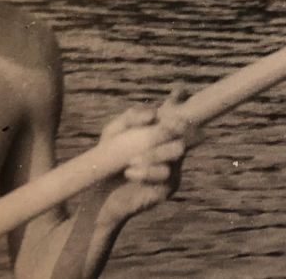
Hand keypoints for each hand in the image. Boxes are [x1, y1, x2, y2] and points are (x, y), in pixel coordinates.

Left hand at [95, 87, 191, 225]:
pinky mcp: (170, 186)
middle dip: (168, 129)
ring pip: (177, 150)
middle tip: (155, 132)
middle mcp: (170, 144)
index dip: (180, 98)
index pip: (175, 109)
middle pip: (185, 128)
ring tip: (131, 160)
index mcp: (158, 128)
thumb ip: (132, 117)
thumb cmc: (108, 159)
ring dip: (154, 153)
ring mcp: (173, 165)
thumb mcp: (114, 133)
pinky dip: (147, 172)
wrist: (100, 193)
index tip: (177, 92)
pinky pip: (166, 174)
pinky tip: (130, 172)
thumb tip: (154, 114)